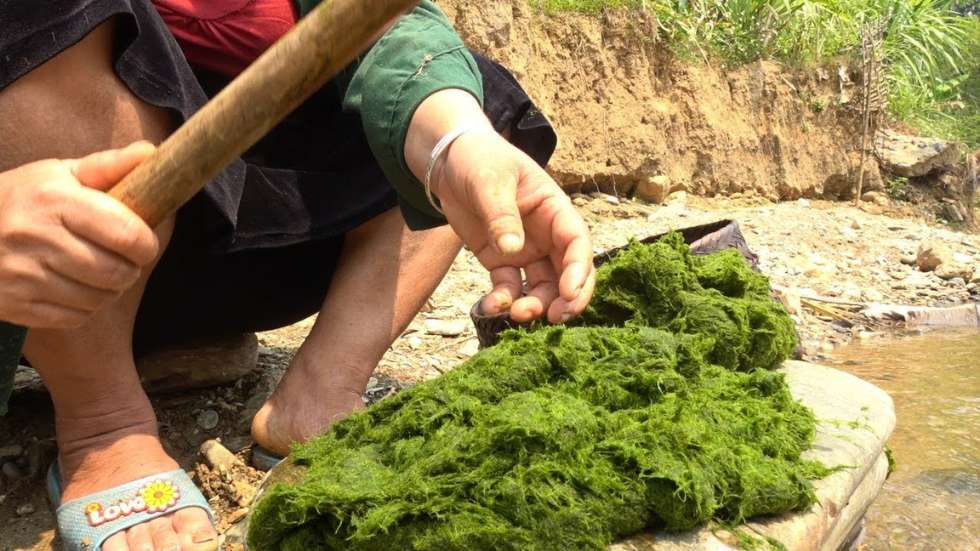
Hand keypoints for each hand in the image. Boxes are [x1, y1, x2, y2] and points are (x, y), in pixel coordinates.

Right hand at [0, 142, 159, 327]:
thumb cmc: (22, 200)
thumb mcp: (58, 175)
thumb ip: (107, 166)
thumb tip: (150, 152)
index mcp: (52, 198)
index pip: (126, 234)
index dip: (146, 244)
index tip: (144, 243)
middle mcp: (34, 235)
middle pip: (116, 272)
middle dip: (131, 269)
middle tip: (124, 261)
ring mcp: (21, 273)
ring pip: (98, 298)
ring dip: (110, 290)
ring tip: (99, 273)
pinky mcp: (14, 303)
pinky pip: (75, 317)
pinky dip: (84, 308)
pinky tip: (74, 288)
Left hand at [405, 89, 594, 323]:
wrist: (448, 162)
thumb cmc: (478, 160)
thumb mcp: (489, 181)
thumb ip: (501, 215)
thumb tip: (512, 250)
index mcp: (554, 208)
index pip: (577, 242)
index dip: (578, 270)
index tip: (569, 293)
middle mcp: (547, 233)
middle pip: (569, 271)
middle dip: (568, 298)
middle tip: (557, 318)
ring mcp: (526, 250)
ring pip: (543, 286)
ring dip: (536, 305)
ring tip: (516, 314)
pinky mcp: (502, 262)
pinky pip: (510, 288)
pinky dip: (504, 301)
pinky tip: (489, 306)